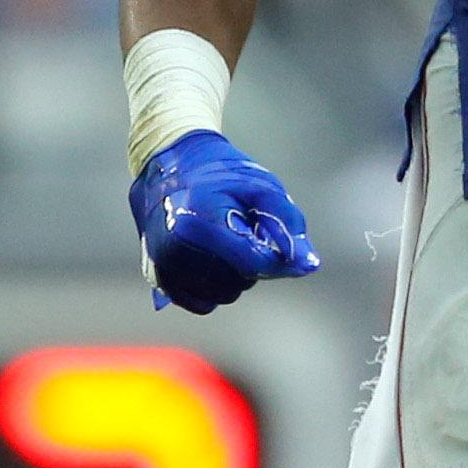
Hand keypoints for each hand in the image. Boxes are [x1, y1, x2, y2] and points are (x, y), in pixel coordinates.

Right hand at [129, 129, 320, 314]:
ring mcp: (164, 264)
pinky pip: (200, 303)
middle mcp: (176, 247)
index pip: (253, 262)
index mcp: (202, 222)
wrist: (169, 163)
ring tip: (226, 245)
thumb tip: (309, 264)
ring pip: (222, 294)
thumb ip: (287, 223)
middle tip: (242, 233)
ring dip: (233, 277)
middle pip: (239, 281)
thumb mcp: (261, 187)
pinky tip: (214, 264)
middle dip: (251, 264)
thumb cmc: (219, 174)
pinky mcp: (159, 276)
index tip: (277, 244)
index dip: (275, 258)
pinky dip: (213, 290)